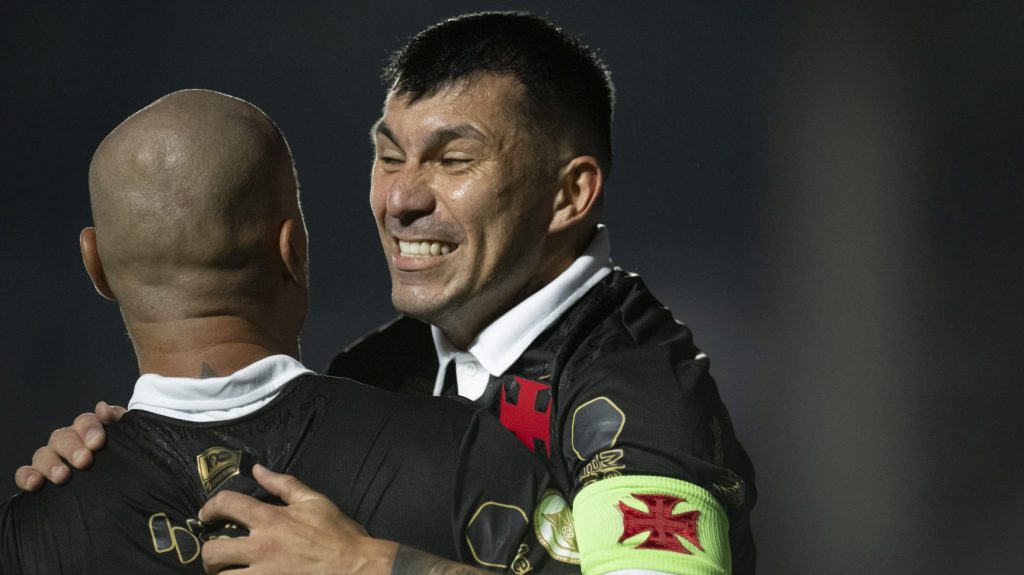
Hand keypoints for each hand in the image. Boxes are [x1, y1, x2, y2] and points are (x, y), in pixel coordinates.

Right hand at [14, 401, 124, 490]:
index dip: (90, 429)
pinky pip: (25, 473)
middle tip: (84, 461)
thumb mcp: (126, 437)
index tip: (97, 442)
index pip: (85, 421)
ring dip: (51, 464)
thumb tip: (103, 408)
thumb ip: (117, 421)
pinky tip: (35, 483)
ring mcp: (52, 456)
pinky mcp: (38, 475)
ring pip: (43, 454)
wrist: (121, 478)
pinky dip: (27, 477)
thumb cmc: (123, 454)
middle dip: (72, 448)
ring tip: (62, 476)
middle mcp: (68, 439)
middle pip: (63, 437)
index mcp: (89, 429)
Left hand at [199, 464, 398, 574]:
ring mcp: (264, 574)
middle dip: (209, 553)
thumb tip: (258, 470)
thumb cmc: (338, 534)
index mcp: (271, 519)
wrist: (356, 567)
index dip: (210, 508)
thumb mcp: (314, 501)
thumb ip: (283, 484)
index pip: (227, 504)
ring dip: (221, 574)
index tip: (207, 515)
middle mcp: (262, 548)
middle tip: (218, 553)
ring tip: (230, 572)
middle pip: (212, 551)